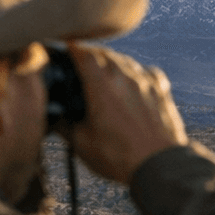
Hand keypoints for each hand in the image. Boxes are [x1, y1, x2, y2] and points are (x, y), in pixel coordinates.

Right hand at [64, 44, 186, 183]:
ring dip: (112, 61)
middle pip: (103, 54)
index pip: (82, 54)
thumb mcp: (82, 144)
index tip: (65, 49)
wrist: (160, 166)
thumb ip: (64, 126)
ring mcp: (145, 82)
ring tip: (104, 70)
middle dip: (90, 54)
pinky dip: (136, 72)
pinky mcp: (162, 91)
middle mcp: (124, 78)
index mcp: (101, 86)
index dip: (71, 49)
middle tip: (81, 62)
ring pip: (125, 60)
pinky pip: (147, 71)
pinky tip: (133, 81)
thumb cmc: (119, 157)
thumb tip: (52, 117)